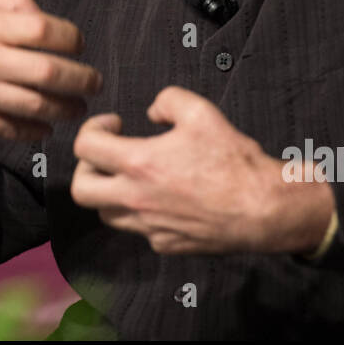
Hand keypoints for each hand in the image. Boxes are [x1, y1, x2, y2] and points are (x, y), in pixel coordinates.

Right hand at [0, 0, 102, 152]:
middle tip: (94, 82)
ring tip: (79, 106)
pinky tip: (49, 124)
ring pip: (38, 106)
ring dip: (68, 108)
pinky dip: (39, 130)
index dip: (71, 38)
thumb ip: (9, 1)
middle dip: (82, 79)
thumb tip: (46, 17)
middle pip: (49, 72)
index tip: (78, 45)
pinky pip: (17, 130)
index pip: (42, 30)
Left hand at [70, 86, 333, 254]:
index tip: (114, 124)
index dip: (93, 128)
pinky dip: (141, 213)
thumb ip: (167, 100)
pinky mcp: (164, 244)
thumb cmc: (234, 162)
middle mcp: (135, 199)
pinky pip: (138, 230)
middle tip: (108, 155)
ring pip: (105, 214)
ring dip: (110, 193)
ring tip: (133, 177)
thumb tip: (152, 112)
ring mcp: (148, 226)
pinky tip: (163, 199)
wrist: (262, 209)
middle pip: (81, 190)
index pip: (85, 147)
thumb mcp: (201, 112)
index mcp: (139, 164)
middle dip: (86, 168)